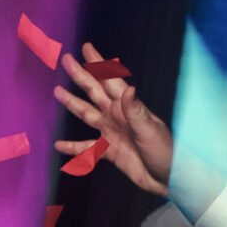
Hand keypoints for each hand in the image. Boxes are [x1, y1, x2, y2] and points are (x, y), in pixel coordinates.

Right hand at [52, 44, 173, 196]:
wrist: (168, 178)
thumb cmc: (166, 151)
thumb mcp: (151, 129)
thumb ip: (136, 111)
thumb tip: (128, 88)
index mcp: (127, 106)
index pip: (109, 80)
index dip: (98, 63)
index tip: (87, 48)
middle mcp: (117, 116)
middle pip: (93, 92)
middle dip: (80, 76)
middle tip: (66, 61)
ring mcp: (112, 132)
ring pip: (86, 115)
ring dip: (72, 104)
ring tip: (58, 93)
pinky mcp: (109, 151)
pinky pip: (86, 148)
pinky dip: (73, 148)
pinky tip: (59, 145)